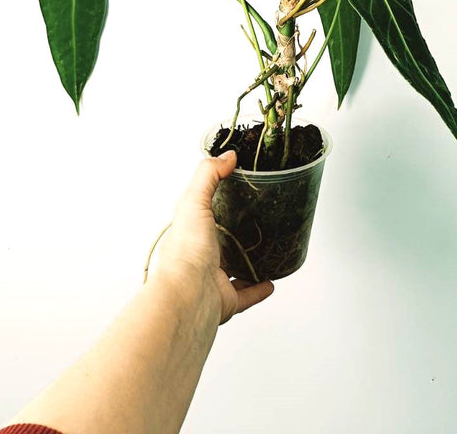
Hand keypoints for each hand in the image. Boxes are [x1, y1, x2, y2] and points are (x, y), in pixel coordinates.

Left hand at [157, 150, 273, 324]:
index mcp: (190, 234)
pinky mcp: (226, 300)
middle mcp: (199, 257)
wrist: (188, 298)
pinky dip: (259, 289)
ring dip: (247, 262)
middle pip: (218, 243)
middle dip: (232, 234)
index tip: (234, 191)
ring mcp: (212, 280)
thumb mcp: (193, 201)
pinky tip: (271, 281)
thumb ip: (208, 175)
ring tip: (264, 251)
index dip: (213, 203)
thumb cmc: (185, 251)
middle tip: (253, 221)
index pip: (200, 216)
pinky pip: (246, 295)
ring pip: (232, 270)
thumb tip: (227, 156)